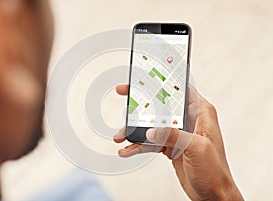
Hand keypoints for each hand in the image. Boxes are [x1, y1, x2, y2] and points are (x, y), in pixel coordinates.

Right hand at [114, 84, 243, 200]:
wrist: (212, 195)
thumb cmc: (215, 171)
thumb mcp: (197, 148)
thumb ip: (174, 135)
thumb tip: (152, 130)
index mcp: (200, 113)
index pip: (181, 88)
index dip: (164, 79)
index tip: (148, 74)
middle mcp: (188, 120)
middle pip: (161, 104)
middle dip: (141, 102)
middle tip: (124, 94)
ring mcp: (177, 133)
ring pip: (152, 124)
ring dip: (135, 129)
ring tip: (120, 136)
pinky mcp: (170, 146)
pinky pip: (150, 142)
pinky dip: (138, 146)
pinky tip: (127, 150)